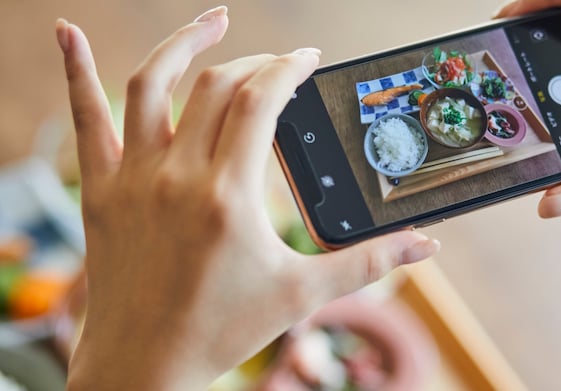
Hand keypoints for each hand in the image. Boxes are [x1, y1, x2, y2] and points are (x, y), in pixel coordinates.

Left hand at [57, 6, 438, 389]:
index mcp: (230, 195)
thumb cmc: (223, 330)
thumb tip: (424, 245)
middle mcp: (179, 176)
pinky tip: (69, 31)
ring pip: (151, 84)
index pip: (261, 102)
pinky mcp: (100, 189)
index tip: (307, 58)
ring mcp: (133, 178)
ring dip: (183, 43)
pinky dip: (77, 69)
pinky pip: (84, 117)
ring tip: (213, 19)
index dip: (288, 68)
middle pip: (215, 86)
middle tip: (278, 63)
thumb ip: (368, 263)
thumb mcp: (303, 294)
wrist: (144, 366)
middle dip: (253, 61)